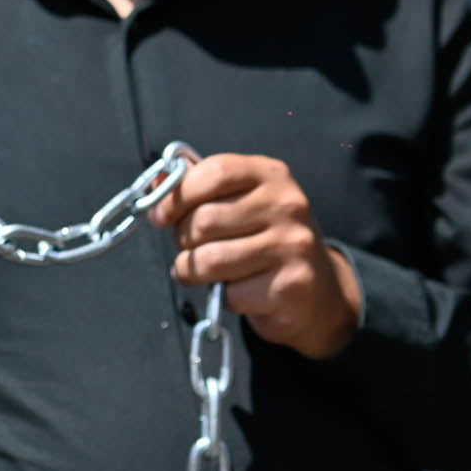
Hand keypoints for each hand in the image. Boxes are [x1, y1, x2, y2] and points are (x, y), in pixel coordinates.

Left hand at [150, 152, 361, 359]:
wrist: (317, 291)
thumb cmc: (264, 242)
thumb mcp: (238, 204)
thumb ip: (198, 191)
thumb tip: (154, 184)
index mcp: (271, 175)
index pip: (213, 173)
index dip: (176, 197)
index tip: (160, 217)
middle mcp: (287, 205)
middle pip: (203, 221)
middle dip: (184, 241)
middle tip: (193, 249)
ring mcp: (293, 245)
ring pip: (209, 260)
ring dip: (193, 272)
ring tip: (203, 272)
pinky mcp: (291, 285)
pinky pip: (230, 293)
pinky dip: (223, 297)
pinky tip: (237, 291)